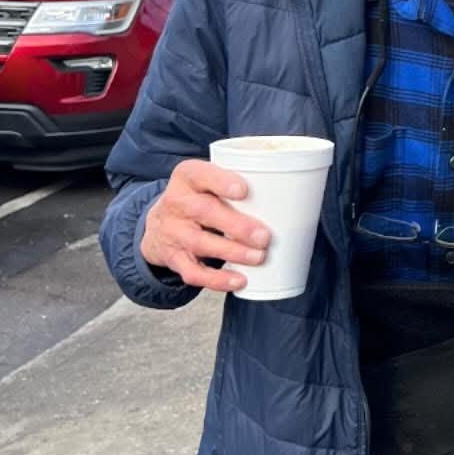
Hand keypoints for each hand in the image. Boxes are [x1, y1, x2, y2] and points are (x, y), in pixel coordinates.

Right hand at [140, 159, 270, 292]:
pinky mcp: (173, 258)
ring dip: (232, 252)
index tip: (244, 191)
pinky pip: (193, 272)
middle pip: (203, 211)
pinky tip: (239, 280)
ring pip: (199, 242)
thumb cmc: (201, 197)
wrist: (158, 225)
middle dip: (236, 225)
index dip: (221, 182)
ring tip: (259, 257)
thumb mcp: (209, 181)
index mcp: (188, 176)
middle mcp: (176, 202)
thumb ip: (240, 182)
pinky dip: (216, 280)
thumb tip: (295, 193)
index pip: (201, 174)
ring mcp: (172, 231)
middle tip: (264, 236)